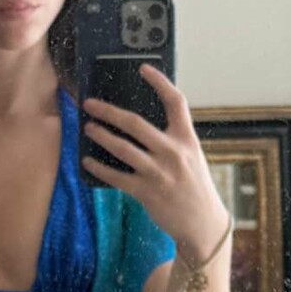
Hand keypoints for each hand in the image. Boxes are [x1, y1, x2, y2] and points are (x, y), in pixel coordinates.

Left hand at [82, 64, 229, 265]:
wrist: (203, 223)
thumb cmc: (194, 187)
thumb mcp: (191, 157)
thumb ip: (172, 140)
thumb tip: (139, 126)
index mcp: (187, 139)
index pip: (175, 102)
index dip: (159, 82)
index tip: (143, 68)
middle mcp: (173, 152)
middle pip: (136, 123)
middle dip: (109, 111)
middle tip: (91, 104)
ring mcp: (159, 173)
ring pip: (122, 148)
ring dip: (101, 136)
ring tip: (88, 128)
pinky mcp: (146, 192)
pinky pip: (116, 176)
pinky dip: (99, 168)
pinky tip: (87, 162)